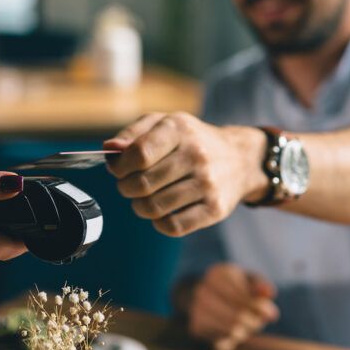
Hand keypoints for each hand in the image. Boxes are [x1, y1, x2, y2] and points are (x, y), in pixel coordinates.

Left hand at [104, 113, 265, 235]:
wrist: (239, 158)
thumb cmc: (192, 140)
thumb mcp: (164, 123)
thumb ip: (133, 134)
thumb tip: (109, 149)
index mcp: (179, 129)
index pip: (138, 154)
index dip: (119, 167)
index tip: (118, 169)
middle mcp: (196, 155)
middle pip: (142, 184)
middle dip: (126, 188)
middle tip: (129, 186)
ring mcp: (208, 184)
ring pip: (154, 207)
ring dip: (140, 207)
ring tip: (144, 199)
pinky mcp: (215, 209)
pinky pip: (173, 226)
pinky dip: (159, 223)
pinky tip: (162, 211)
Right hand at [186, 263, 278, 349]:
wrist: (203, 298)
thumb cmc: (234, 288)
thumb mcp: (247, 280)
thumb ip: (260, 285)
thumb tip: (269, 293)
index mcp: (218, 274)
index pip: (243, 297)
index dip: (260, 308)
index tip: (271, 315)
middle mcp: (203, 289)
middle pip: (239, 315)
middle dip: (254, 322)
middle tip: (259, 323)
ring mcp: (197, 308)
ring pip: (232, 329)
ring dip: (246, 331)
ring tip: (247, 327)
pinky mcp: (197, 326)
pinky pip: (223, 339)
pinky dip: (233, 339)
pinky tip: (234, 332)